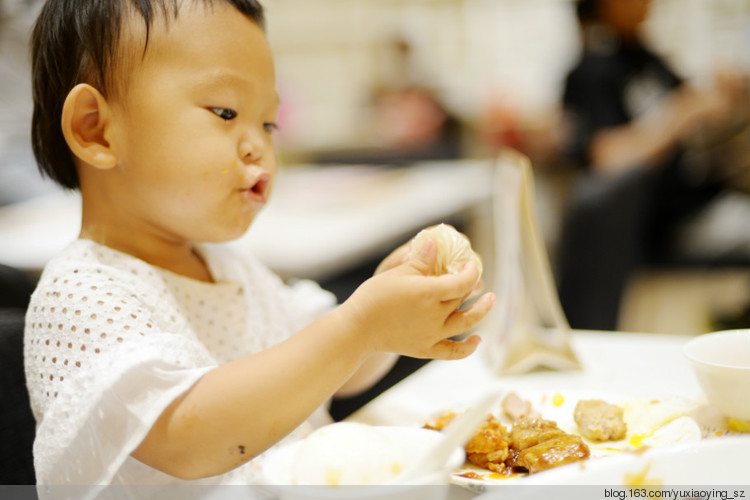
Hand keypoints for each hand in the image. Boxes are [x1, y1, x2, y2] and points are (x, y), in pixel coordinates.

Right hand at [339, 238, 495, 360]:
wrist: (358, 328)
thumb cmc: (374, 296)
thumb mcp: (396, 272)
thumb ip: (420, 260)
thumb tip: (434, 243)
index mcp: (429, 293)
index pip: (462, 281)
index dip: (471, 272)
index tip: (471, 264)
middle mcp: (435, 315)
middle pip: (462, 299)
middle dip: (472, 286)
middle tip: (476, 278)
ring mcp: (432, 334)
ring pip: (465, 323)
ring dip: (481, 311)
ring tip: (490, 300)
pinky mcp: (425, 349)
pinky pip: (453, 352)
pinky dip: (468, 348)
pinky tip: (477, 340)